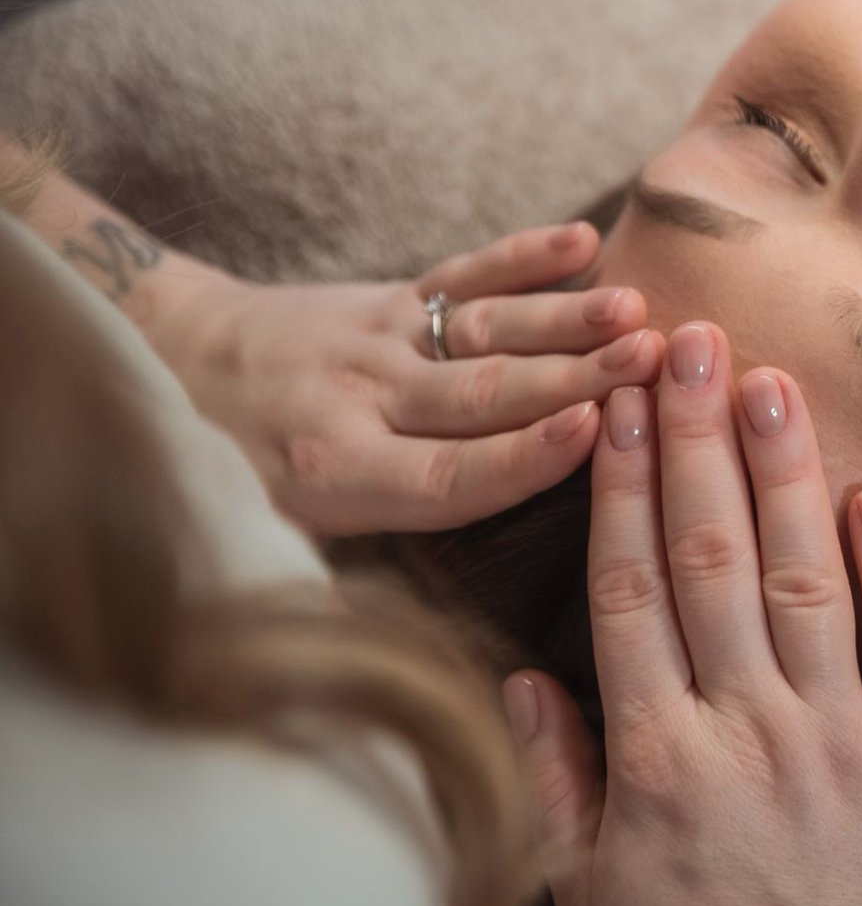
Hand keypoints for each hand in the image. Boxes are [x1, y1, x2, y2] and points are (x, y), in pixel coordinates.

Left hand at [151, 222, 665, 537]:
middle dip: (576, 378)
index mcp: (339, 474)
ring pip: (487, 328)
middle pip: (487, 392)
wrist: (164, 358)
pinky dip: (523, 254)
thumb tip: (416, 666)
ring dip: (568, 318)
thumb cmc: (229, 473)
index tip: (594, 432)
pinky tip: (581, 239)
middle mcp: (366, 402)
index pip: (451, 472)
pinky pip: (464, 271)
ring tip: (637, 310)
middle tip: (653, 366)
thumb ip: (340, 588)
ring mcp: (383, 342)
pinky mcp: (392, 298)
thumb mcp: (262, 543)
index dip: (526, 455)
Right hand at [503, 321, 861, 905]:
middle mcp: (747, 733)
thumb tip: (521, 679)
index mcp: (657, 761)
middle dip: (698, 443)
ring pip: (806, 581)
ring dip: (786, 475)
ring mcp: (841, 744)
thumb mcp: (590, 894)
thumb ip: (557, 783)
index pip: (628, 589)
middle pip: (712, 559)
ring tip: (771, 382)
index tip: (618, 403)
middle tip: (694, 342)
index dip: (623, 486)